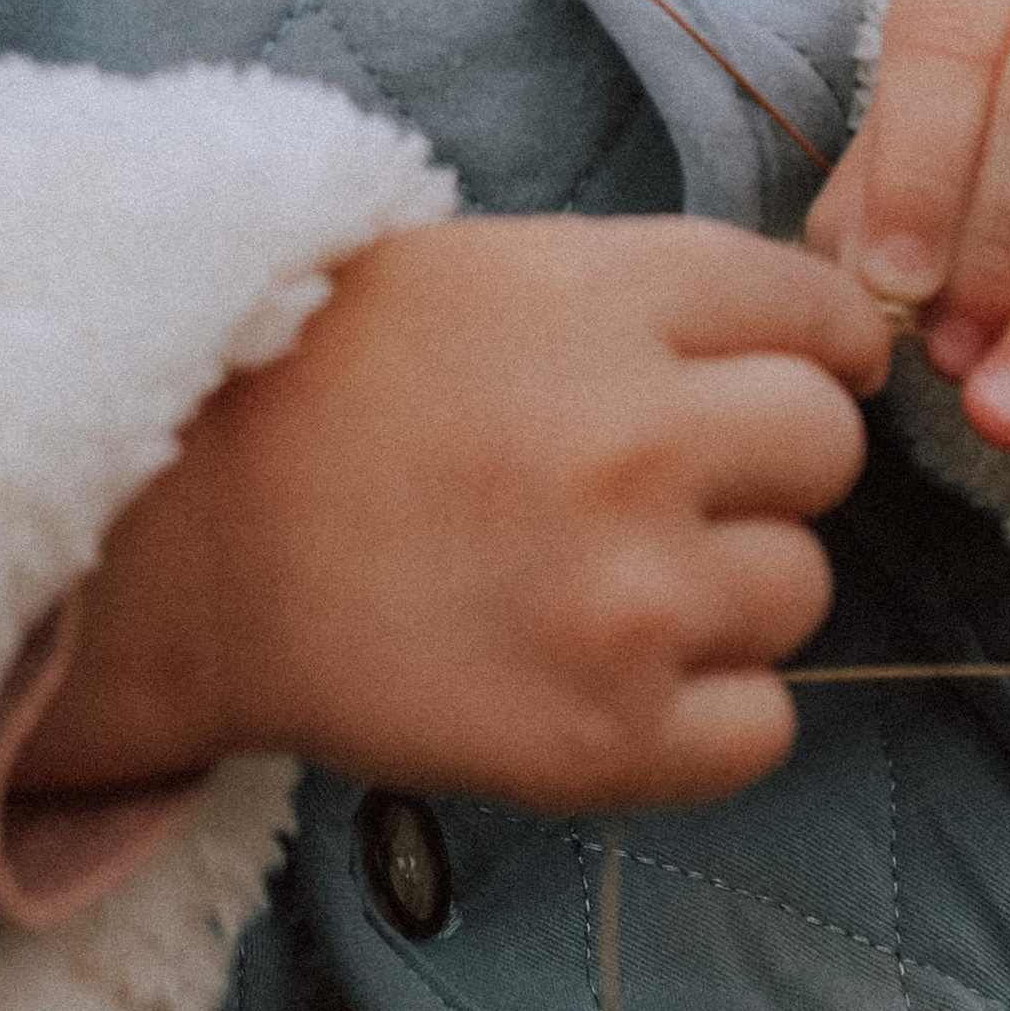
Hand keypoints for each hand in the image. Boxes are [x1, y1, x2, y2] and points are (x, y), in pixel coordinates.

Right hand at [13, 216, 890, 817]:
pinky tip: (606, 667)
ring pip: (801, 588)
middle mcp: (637, 440)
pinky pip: (762, 726)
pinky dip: (706, 709)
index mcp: (605, 298)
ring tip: (604, 575)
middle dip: (768, 461)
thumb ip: (639, 294)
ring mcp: (629, 598)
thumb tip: (793, 333)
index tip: (802, 371)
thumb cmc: (316, 387)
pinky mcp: (608, 739)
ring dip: (727, 587)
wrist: (182, 549)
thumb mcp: (480, 271)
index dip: (821, 344)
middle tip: (670, 481)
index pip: (818, 312)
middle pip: (827, 447)